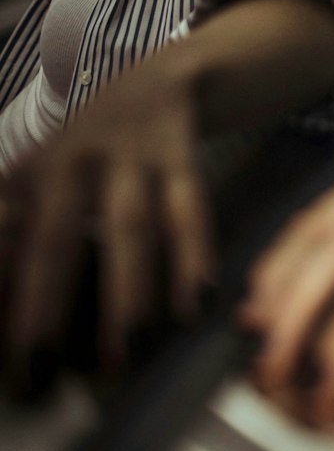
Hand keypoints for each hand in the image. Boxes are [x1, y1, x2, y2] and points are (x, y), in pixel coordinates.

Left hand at [0, 73, 213, 377]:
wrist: (164, 76)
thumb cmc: (90, 154)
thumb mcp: (41, 180)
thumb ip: (17, 233)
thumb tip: (1, 315)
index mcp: (28, 175)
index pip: (2, 237)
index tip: (1, 356)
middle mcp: (71, 163)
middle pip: (54, 239)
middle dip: (43, 306)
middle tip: (40, 374)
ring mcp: (130, 155)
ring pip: (128, 226)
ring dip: (127, 290)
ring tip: (129, 352)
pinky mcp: (180, 153)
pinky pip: (188, 209)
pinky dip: (193, 255)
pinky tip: (196, 304)